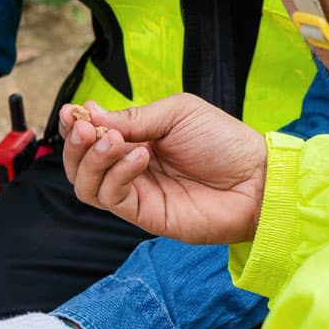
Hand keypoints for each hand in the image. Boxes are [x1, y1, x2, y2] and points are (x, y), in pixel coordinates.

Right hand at [59, 96, 266, 243]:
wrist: (256, 178)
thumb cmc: (223, 141)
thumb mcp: (176, 113)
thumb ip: (134, 118)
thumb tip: (90, 115)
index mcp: (135, 140)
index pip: (91, 137)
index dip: (75, 126)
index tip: (72, 113)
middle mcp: (128, 168)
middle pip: (78, 164)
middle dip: (75, 145)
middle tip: (86, 128)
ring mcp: (135, 193)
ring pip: (86, 185)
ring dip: (92, 160)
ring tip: (115, 141)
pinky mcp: (143, 215)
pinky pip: (112, 197)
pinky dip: (117, 174)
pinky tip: (139, 156)